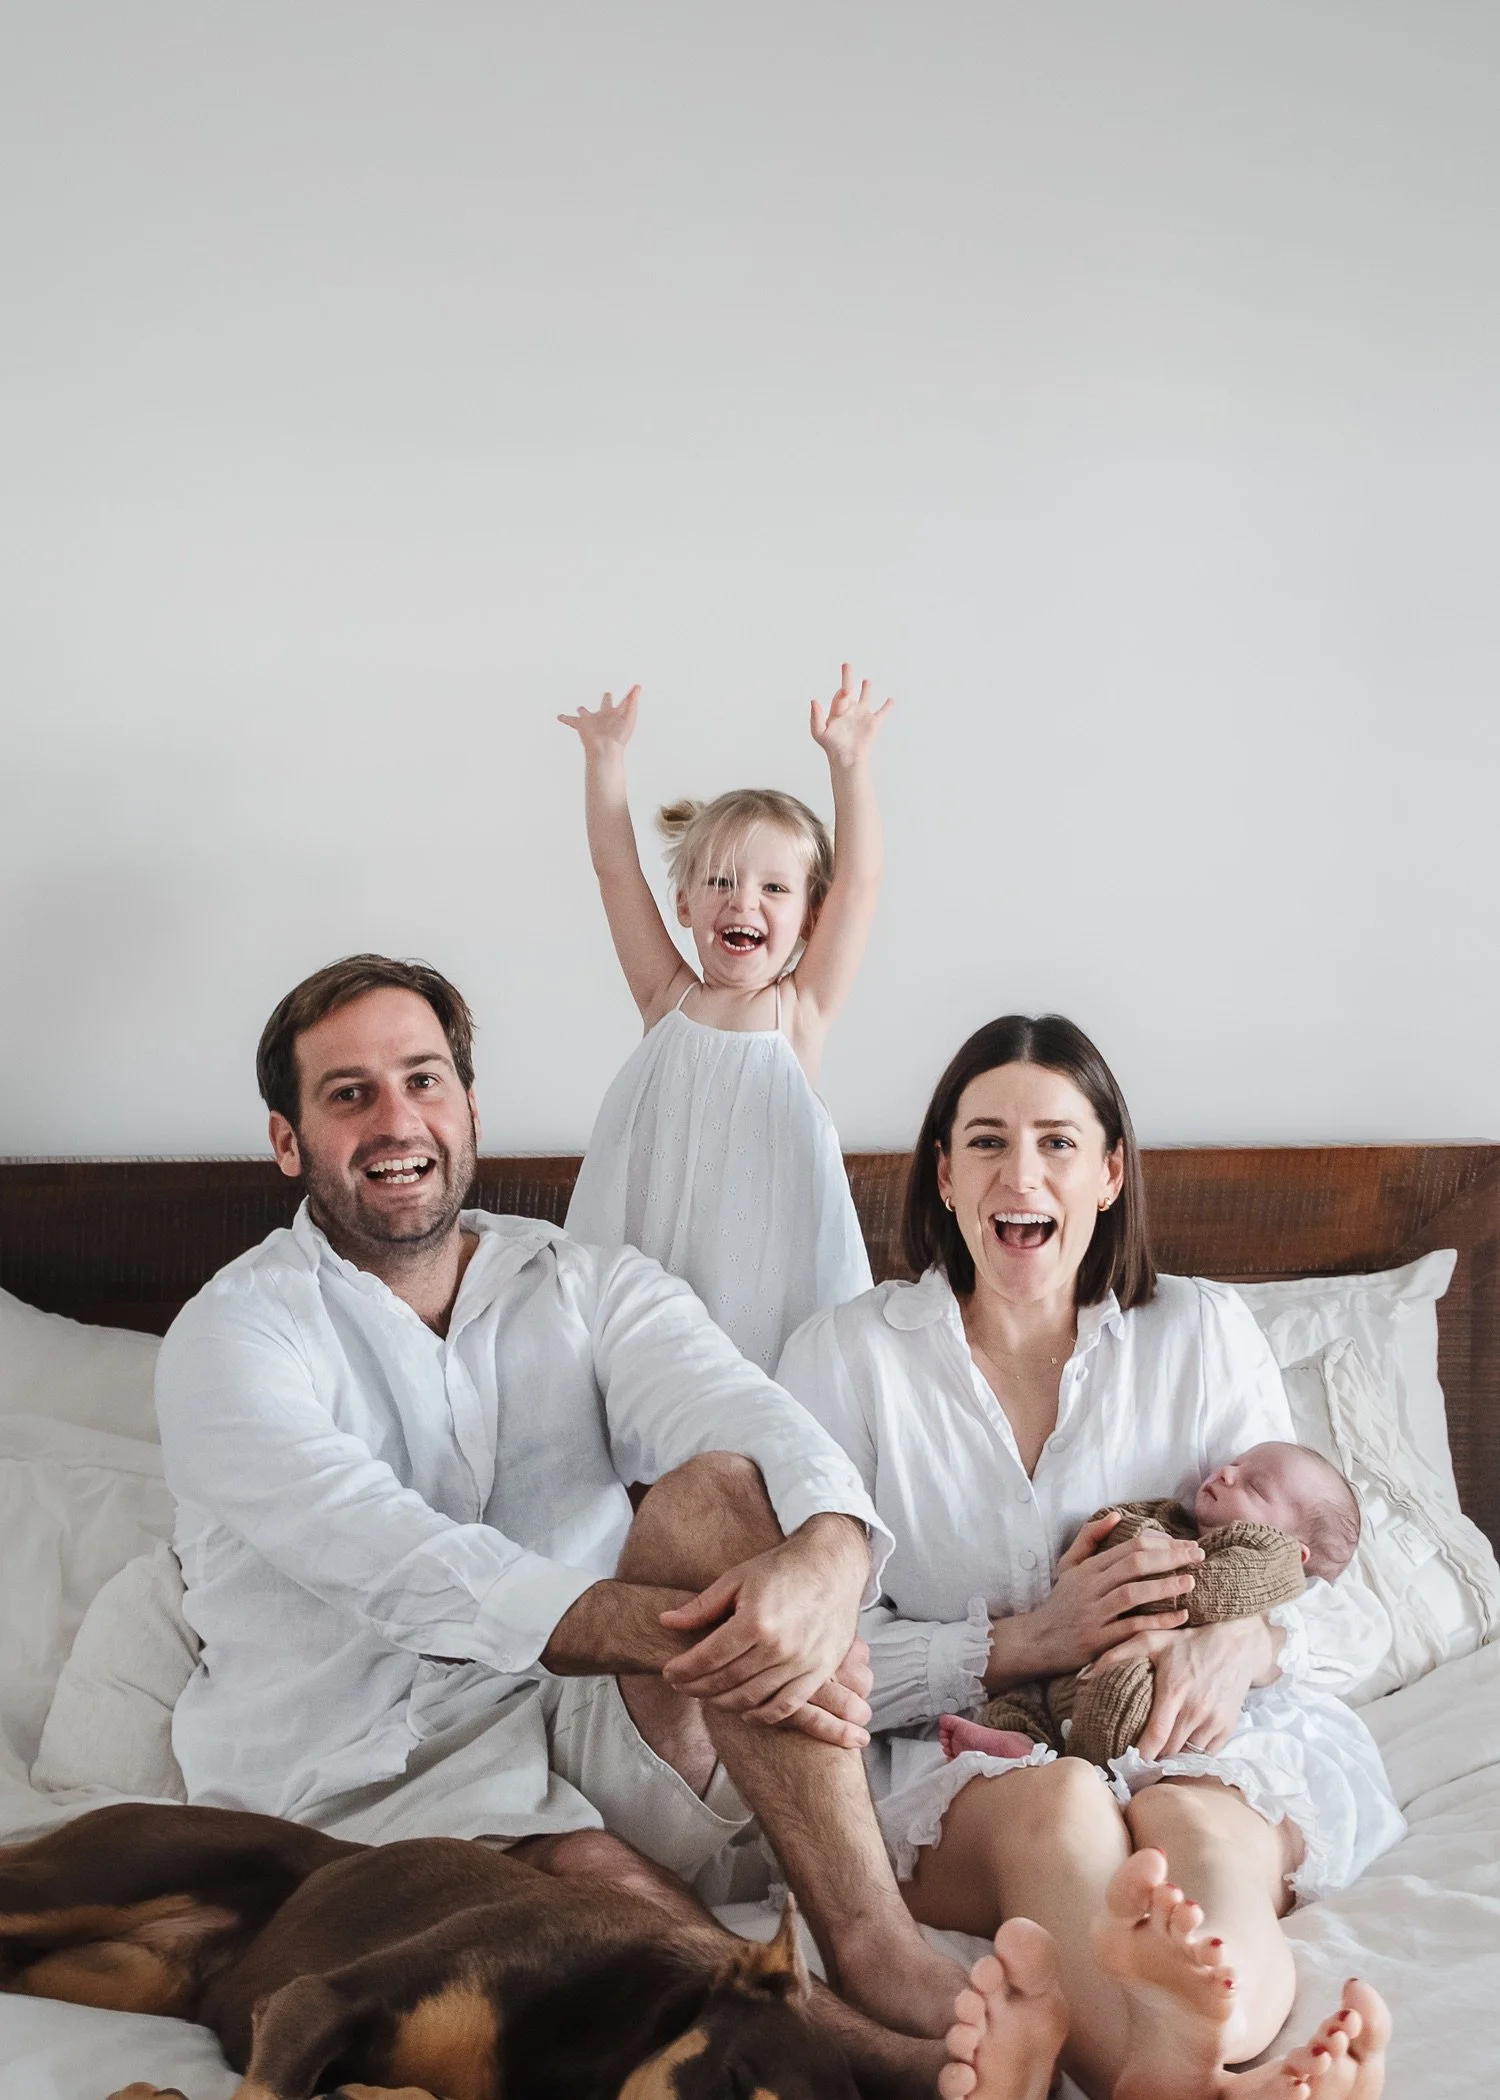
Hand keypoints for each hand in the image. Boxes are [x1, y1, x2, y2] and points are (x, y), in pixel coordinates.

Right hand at [558, 685, 639, 752]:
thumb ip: (632, 700)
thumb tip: (637, 687)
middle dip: (606, 700)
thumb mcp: (629, 715)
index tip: (634, 689)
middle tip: (607, 695)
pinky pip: (570, 720)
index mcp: (617, 715)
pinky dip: (565, 718)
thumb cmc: (619, 736)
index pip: (623, 703)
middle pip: (605, 705)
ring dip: (583, 711)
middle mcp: (604, 717)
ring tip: (580, 709)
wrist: (605, 749)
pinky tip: (560, 716)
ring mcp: (592, 721)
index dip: (629, 696)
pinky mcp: (581, 725)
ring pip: (586, 713)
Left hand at [657, 1516, 868, 1737]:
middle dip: (696, 1687)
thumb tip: (665, 1621)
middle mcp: (779, 1646)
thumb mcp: (737, 1578)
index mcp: (756, 1620)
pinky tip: (744, 1710)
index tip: (669, 1672)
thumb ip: (702, 1605)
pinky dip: (761, 1715)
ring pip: (751, 1698)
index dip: (683, 1670)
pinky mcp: (819, 1672)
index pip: (708, 1658)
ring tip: (706, 1695)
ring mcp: (802, 1663)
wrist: (834, 1566)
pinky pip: (786, 1707)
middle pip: (726, 1681)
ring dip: (722, 1703)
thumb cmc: (784, 1568)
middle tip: (681, 1685)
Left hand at [809, 664, 892, 767]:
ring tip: (867, 681)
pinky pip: (882, 712)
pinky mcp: (873, 723)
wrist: (846, 758)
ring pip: (865, 698)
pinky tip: (891, 700)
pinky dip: (887, 706)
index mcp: (837, 710)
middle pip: (849, 690)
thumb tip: (813, 700)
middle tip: (846, 665)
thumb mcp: (819, 732)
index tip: (846, 690)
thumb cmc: (831, 747)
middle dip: (847, 677)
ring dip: (866, 689)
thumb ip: (815, 717)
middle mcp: (850, 710)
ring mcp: (862, 715)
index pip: (840, 695)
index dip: (842, 692)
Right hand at [1021, 1513, 1203, 1676]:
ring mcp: (1093, 1614)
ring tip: (1190, 1581)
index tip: (1187, 1545)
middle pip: (1134, 1565)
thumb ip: (1089, 1538)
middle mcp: (1090, 1588)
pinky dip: (1156, 1622)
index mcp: (1088, 1568)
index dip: (1162, 1543)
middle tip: (1198, 1556)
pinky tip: (1179, 1617)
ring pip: (1131, 1594)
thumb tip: (1116, 1515)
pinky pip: (1130, 1628)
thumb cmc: (1060, 1602)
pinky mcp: (1097, 1641)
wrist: (1037, 1641)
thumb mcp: (1068, 1566)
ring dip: (1164, 1586)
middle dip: (1170, 1557)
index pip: (1129, 1547)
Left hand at [1087, 1618, 1265, 1760]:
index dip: (1140, 1756)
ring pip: (1186, 1756)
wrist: (1236, 1644)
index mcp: (1175, 1690)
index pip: (1155, 1736)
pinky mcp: (1227, 1728)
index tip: (1123, 1766)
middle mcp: (1196, 1710)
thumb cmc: (1187, 1642)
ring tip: (1152, 1763)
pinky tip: (1176, 1751)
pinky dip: (1190, 1756)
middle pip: (1169, 1751)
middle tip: (1132, 1767)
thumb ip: (1114, 1656)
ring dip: (1170, 1760)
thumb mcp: (1150, 1640)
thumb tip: (1082, 1676)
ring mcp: (1214, 1721)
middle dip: (1151, 1762)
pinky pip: (1205, 1754)